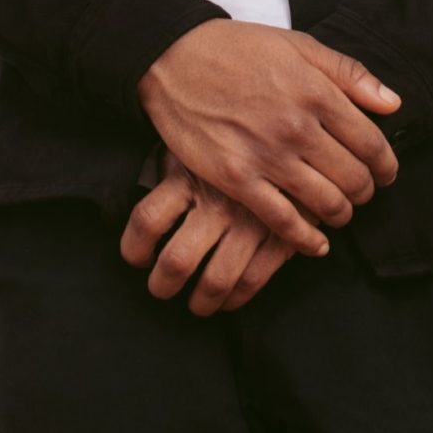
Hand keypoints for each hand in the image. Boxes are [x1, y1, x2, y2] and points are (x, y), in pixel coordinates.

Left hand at [120, 145, 313, 315]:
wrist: (299, 127)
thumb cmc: (235, 134)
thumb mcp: (197, 138)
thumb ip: (173, 167)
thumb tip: (146, 199)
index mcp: (189, 174)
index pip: (146, 220)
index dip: (134, 248)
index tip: (138, 257)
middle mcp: (216, 201)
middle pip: (176, 262)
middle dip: (163, 285)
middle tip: (161, 289)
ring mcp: (250, 221)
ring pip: (214, 281)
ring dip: (201, 302)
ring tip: (197, 304)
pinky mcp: (280, 234)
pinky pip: (252, 280)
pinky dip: (236, 299)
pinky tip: (229, 299)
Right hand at [135, 21, 401, 258]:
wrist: (175, 57)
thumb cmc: (239, 49)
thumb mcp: (299, 45)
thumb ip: (350, 74)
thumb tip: (393, 104)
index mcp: (317, 92)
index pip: (372, 143)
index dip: (386, 165)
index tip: (386, 172)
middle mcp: (297, 127)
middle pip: (353, 178)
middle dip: (366, 191)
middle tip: (361, 192)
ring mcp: (266, 155)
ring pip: (325, 203)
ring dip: (341, 214)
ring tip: (339, 211)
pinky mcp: (236, 178)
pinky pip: (283, 222)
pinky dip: (306, 239)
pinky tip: (315, 243)